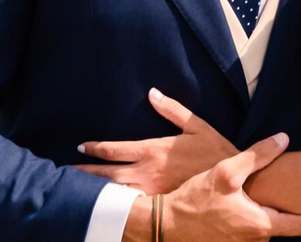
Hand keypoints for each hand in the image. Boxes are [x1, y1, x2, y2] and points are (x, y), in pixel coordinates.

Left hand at [77, 88, 238, 194]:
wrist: (235, 182)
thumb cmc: (217, 152)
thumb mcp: (197, 126)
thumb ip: (173, 110)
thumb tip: (152, 93)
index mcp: (153, 150)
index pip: (115, 149)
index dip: (96, 148)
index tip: (81, 146)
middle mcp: (147, 172)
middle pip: (106, 174)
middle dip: (84, 173)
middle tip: (65, 173)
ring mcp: (151, 192)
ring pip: (114, 193)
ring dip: (93, 192)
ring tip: (75, 191)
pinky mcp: (158, 205)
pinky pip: (129, 207)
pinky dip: (113, 206)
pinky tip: (104, 207)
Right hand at [164, 133, 300, 241]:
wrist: (165, 224)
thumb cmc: (195, 199)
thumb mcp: (227, 171)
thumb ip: (258, 155)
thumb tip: (283, 139)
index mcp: (261, 225)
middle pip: (286, 225)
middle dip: (287, 207)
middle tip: (284, 187)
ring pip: (267, 228)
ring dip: (266, 212)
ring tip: (261, 191)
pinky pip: (250, 233)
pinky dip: (251, 219)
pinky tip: (243, 203)